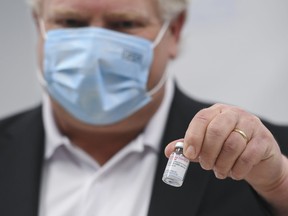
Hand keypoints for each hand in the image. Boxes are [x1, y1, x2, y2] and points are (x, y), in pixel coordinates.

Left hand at [165, 104, 287, 204]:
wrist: (258, 155)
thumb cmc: (228, 146)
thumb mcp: (207, 143)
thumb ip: (189, 145)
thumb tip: (168, 151)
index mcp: (216, 112)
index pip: (201, 119)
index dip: (193, 137)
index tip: (190, 155)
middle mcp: (233, 114)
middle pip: (216, 130)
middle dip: (208, 153)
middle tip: (206, 166)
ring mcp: (251, 124)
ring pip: (232, 145)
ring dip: (222, 164)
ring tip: (219, 171)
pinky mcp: (264, 139)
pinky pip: (248, 156)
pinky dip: (237, 169)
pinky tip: (233, 173)